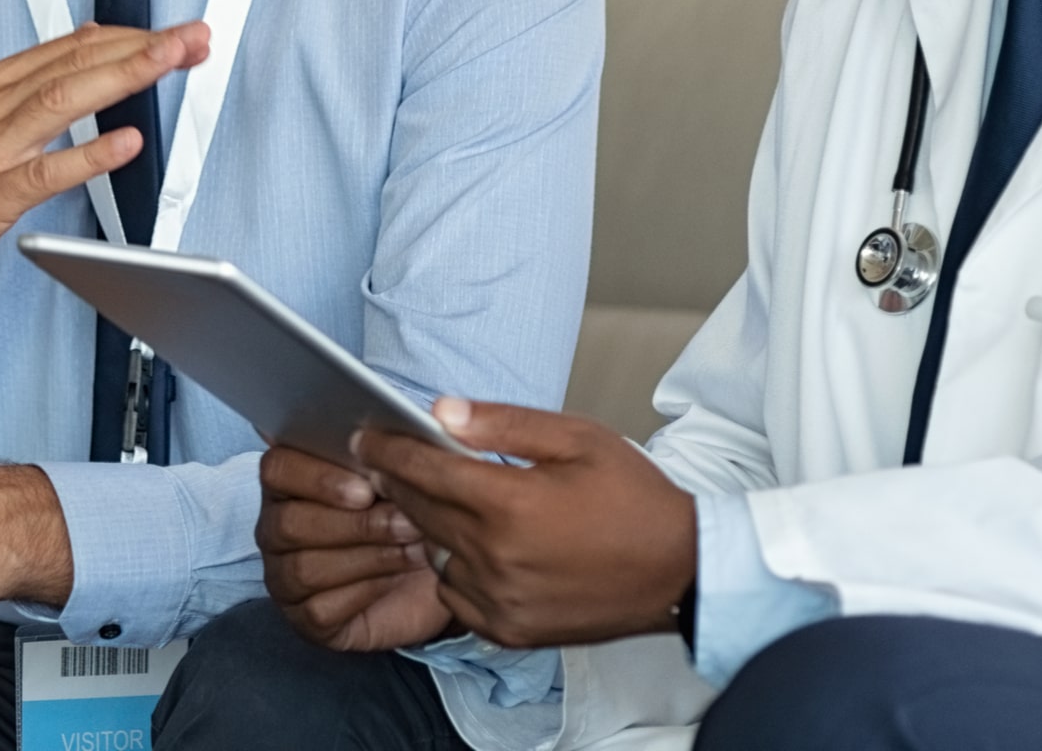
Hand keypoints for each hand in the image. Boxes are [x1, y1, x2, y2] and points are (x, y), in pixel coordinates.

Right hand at [0, 21, 210, 400]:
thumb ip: (40, 77)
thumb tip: (92, 39)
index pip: (77, 47)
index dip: (134, 36)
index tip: (178, 32)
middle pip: (79, 64)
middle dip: (142, 47)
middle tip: (192, 38)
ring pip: (65, 100)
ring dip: (123, 78)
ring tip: (168, 63)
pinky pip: (45, 172)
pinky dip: (88, 155)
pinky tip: (125, 144)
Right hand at [257, 444, 451, 650]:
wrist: (438, 568)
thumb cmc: (411, 508)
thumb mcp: (408, 472)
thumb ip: (396, 443)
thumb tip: (407, 415)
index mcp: (292, 478)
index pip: (277, 467)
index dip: (318, 477)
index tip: (366, 487)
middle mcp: (277, 525)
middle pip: (289, 522)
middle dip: (353, 523)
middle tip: (404, 521)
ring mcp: (285, 575)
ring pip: (304, 567)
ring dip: (366, 555)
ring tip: (412, 545)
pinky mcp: (305, 618)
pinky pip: (319, 609)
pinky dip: (364, 591)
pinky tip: (397, 577)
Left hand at [353, 399, 696, 650]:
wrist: (677, 570)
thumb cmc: (632, 496)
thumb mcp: (575, 438)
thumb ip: (502, 424)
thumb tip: (440, 411)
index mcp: (511, 505)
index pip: (427, 470)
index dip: (390, 449)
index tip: (365, 434)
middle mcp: (496, 558)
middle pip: (422, 511)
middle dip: (396, 480)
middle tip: (378, 457)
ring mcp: (500, 601)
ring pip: (434, 553)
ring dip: (423, 523)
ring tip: (422, 495)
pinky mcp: (508, 630)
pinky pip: (455, 594)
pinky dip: (450, 566)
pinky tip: (463, 541)